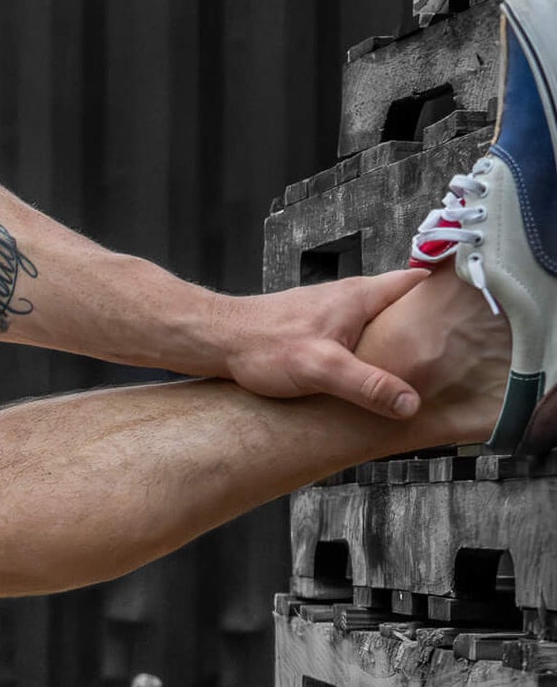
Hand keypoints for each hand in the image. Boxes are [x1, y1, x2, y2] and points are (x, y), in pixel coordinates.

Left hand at [219, 269, 431, 418]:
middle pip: (401, 303)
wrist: (219, 340)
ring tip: (413, 366)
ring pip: (376, 319)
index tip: (468, 315)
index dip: (445, 294)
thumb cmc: (265, 346)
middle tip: (447, 351)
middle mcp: (351, 295)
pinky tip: (366, 372)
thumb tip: (409, 404)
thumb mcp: (322, 369)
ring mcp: (332, 310)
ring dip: (393, 338)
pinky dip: (366, 347)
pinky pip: (354, 332)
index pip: (419, 282)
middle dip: (423, 323)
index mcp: (363, 295)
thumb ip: (367, 385)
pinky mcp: (315, 326)